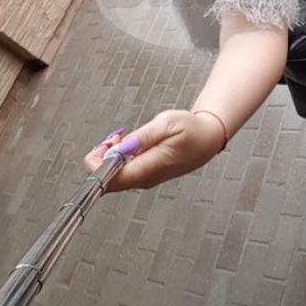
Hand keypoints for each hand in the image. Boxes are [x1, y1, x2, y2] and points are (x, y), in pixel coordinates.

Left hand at [83, 109, 224, 192]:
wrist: (209, 139)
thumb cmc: (192, 131)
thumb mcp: (167, 124)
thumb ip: (142, 137)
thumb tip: (120, 148)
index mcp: (149, 168)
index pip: (111, 181)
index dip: (97, 166)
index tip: (102, 147)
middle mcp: (145, 179)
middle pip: (108, 180)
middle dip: (101, 158)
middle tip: (113, 137)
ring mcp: (145, 179)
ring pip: (115, 176)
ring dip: (110, 156)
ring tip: (122, 137)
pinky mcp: (146, 175)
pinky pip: (123, 172)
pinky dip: (118, 157)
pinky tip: (127, 143)